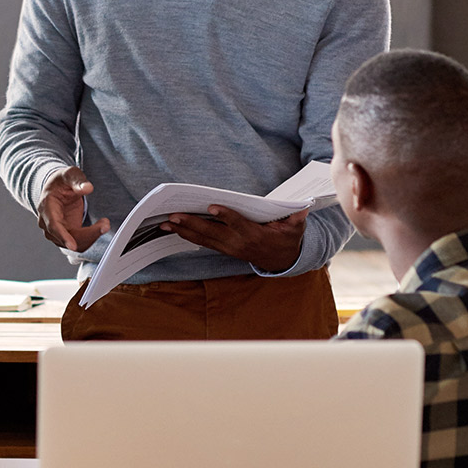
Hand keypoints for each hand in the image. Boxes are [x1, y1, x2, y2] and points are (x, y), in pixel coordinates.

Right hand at [37, 166, 107, 251]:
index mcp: (46, 207)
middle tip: (105, 225)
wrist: (57, 188)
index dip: (63, 236)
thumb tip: (87, 188)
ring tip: (104, 223)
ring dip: (91, 237)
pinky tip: (100, 226)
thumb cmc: (61, 182)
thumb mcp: (70, 174)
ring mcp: (56, 231)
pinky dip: (90, 237)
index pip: (53, 225)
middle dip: (87, 235)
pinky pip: (79, 243)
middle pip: (66, 238)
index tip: (72, 245)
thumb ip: (78, 180)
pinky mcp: (66, 235)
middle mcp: (48, 222)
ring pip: (74, 244)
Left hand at [161, 205, 306, 272]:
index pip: (238, 224)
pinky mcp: (224, 249)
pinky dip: (187, 236)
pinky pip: (203, 243)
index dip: (226, 216)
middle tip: (173, 215)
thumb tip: (303, 210)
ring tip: (165, 223)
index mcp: (255, 235)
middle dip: (191, 224)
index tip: (212, 207)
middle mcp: (239, 243)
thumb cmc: (287, 237)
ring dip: (183, 231)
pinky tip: (173, 229)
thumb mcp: (296, 228)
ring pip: (203, 239)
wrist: (283, 260)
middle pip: (213, 233)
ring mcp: (229, 248)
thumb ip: (297, 220)